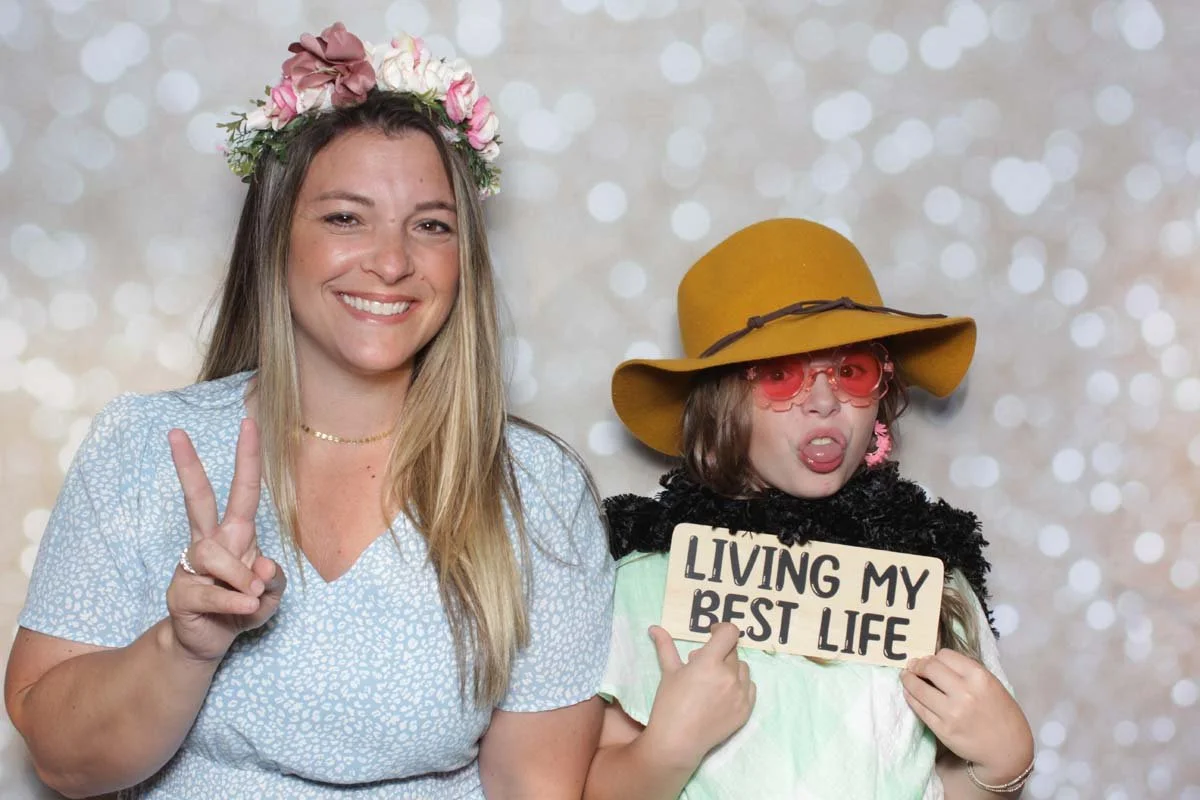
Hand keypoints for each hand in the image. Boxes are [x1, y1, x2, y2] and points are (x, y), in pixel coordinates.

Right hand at [165, 419, 284, 663]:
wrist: (210, 642)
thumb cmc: (243, 607)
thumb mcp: (272, 595)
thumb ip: (275, 579)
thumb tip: (262, 567)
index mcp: (236, 534)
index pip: (243, 490)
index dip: (248, 459)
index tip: (248, 423)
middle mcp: (210, 542)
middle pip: (198, 499)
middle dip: (188, 466)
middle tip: (175, 432)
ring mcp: (191, 565)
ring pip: (217, 555)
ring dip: (242, 579)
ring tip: (251, 598)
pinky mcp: (181, 592)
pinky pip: (213, 591)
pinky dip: (236, 602)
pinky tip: (245, 608)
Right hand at [640, 622, 755, 769]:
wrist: (678, 741)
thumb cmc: (669, 704)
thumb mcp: (669, 672)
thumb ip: (665, 646)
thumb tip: (654, 628)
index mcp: (710, 663)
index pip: (729, 633)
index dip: (721, 629)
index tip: (712, 633)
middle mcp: (729, 676)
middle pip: (732, 651)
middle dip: (719, 652)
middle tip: (701, 665)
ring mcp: (740, 694)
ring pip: (743, 668)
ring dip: (731, 668)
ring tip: (713, 680)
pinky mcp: (746, 710)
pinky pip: (750, 687)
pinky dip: (739, 685)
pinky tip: (723, 693)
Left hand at [901, 648, 1033, 785]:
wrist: (1008, 750)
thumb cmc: (1002, 714)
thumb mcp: (991, 684)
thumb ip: (966, 672)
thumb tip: (936, 662)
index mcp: (979, 677)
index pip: (944, 655)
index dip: (935, 657)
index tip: (930, 661)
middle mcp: (964, 692)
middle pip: (928, 667)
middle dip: (918, 665)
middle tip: (913, 666)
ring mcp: (951, 712)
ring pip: (918, 688)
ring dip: (908, 679)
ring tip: (906, 677)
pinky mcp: (942, 729)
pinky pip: (918, 708)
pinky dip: (911, 697)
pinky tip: (909, 693)